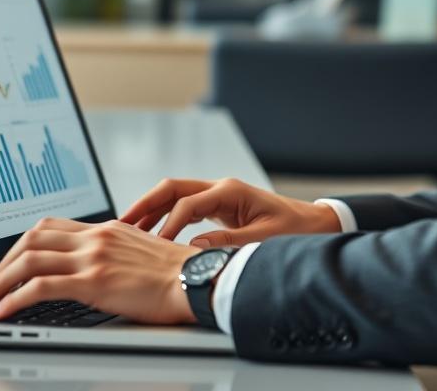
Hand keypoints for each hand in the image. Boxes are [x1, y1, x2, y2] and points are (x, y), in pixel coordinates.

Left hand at [0, 217, 198, 323]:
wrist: (198, 280)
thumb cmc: (177, 276)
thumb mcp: (140, 254)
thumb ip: (114, 254)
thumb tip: (94, 271)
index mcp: (106, 230)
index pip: (50, 227)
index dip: (22, 246)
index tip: (9, 266)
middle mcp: (95, 237)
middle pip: (31, 237)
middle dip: (2, 263)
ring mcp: (93, 257)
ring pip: (28, 258)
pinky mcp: (94, 281)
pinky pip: (40, 286)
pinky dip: (14, 299)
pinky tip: (2, 312)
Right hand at [120, 177, 341, 246]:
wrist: (315, 225)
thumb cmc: (295, 231)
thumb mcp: (263, 240)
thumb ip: (228, 242)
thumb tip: (193, 248)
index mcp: (229, 192)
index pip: (186, 205)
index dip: (167, 226)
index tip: (155, 247)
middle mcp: (219, 188)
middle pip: (171, 189)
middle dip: (145, 205)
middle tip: (121, 223)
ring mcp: (217, 195)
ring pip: (174, 196)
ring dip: (151, 210)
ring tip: (127, 229)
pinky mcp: (218, 206)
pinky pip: (183, 207)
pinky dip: (165, 217)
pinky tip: (151, 233)